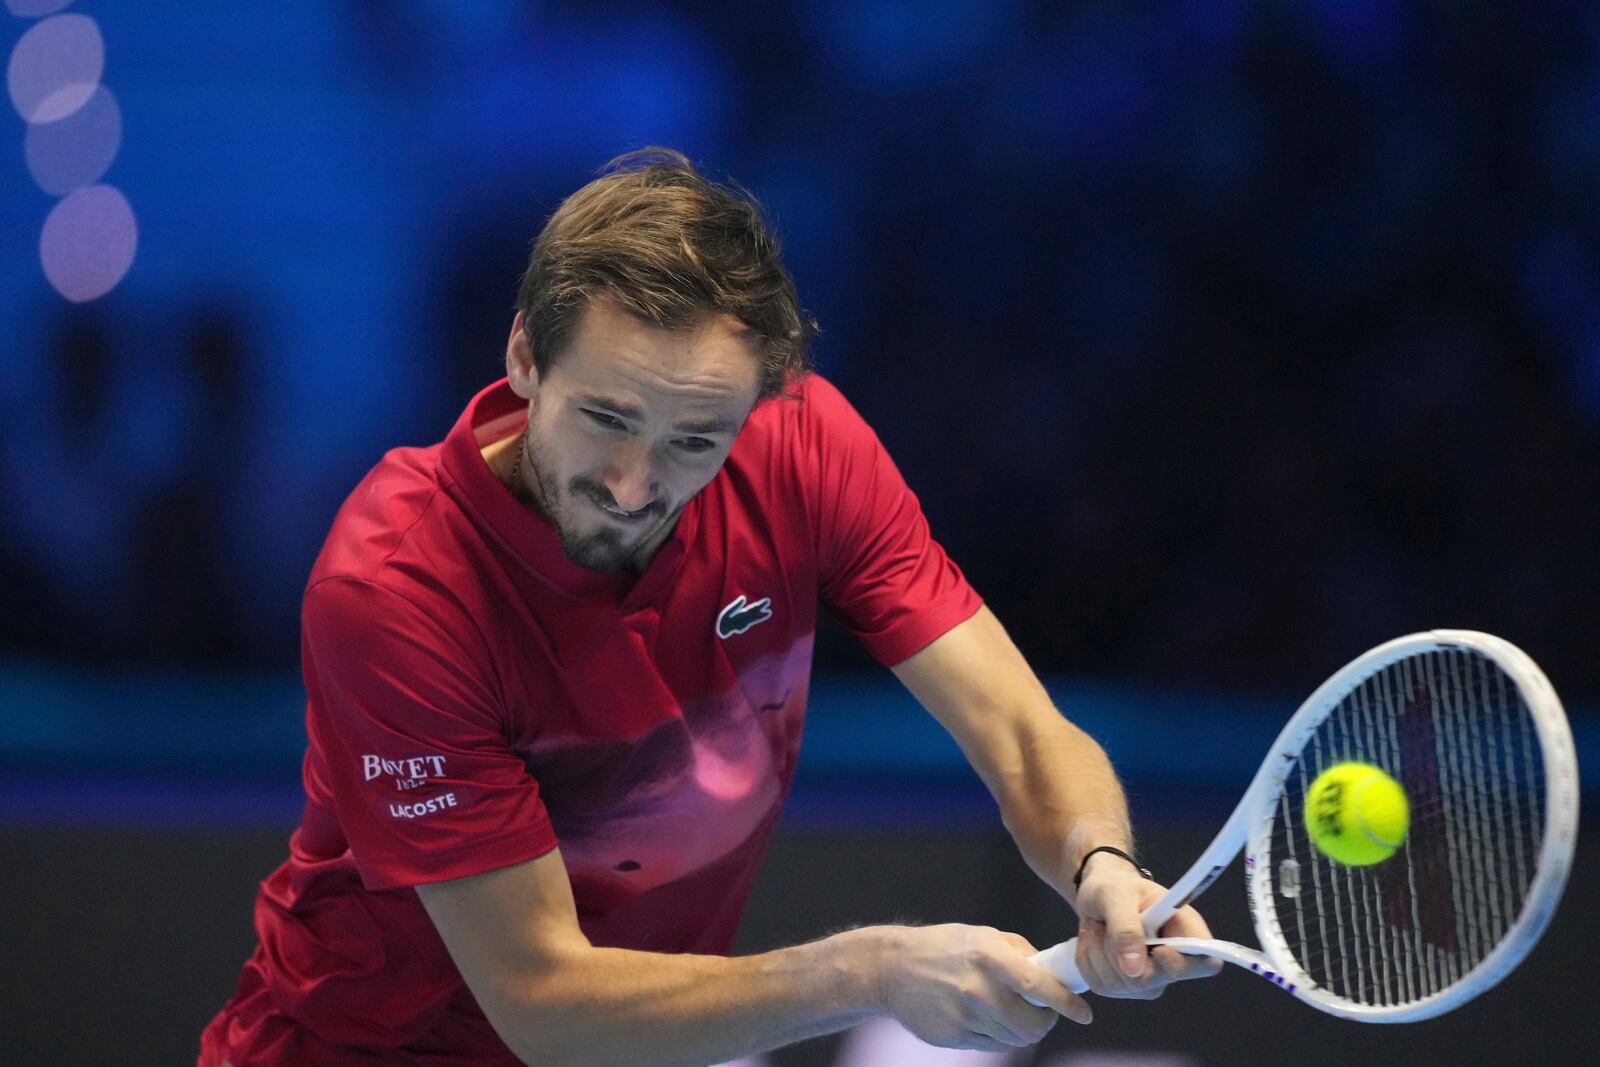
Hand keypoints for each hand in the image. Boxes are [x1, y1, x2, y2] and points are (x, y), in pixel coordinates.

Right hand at [870, 923, 1091, 1049]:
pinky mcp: (953, 1037)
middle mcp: (978, 989)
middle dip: (1044, 1023)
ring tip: (1008, 1010)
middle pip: (1031, 1027)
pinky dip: (996, 1035)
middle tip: (1042, 1013)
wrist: (892, 968)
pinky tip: (984, 1017)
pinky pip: (991, 1045)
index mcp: (989, 956)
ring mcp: (965, 1017)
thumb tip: (1051, 974)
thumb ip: (1020, 953)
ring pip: (1013, 1040)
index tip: (1084, 1014)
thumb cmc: (943, 947)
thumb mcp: (982, 935)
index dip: (1067, 1004)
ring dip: (1020, 1030)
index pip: (1040, 988)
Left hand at [1072, 858, 1221, 998]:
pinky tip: (1094, 941)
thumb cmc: (1114, 887)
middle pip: (1153, 981)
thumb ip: (1126, 928)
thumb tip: (1134, 970)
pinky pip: (1102, 986)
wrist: (1096, 895)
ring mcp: (1151, 979)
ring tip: (1099, 926)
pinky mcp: (1126, 987)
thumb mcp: (1116, 895)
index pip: (1205, 963)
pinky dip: (1089, 961)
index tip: (1158, 950)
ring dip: (1098, 952)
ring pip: (1121, 985)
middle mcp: (1173, 961)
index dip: (1182, 965)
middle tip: (1107, 922)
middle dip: (1118, 951)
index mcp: (1186, 930)